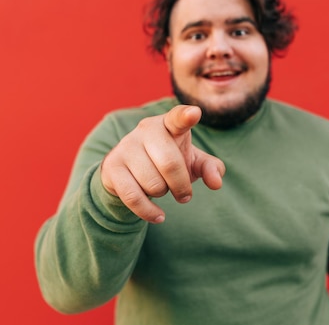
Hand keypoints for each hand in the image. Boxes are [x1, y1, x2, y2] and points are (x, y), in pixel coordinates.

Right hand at [100, 105, 224, 223]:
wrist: (129, 172)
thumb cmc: (167, 162)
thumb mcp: (192, 162)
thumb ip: (210, 168)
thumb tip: (216, 183)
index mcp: (168, 124)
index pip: (178, 117)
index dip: (186, 116)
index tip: (195, 114)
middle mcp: (146, 130)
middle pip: (169, 164)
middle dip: (181, 186)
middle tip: (184, 195)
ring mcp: (126, 147)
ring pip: (152, 184)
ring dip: (162, 194)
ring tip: (160, 189)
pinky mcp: (112, 167)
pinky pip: (133, 197)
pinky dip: (149, 211)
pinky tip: (158, 216)